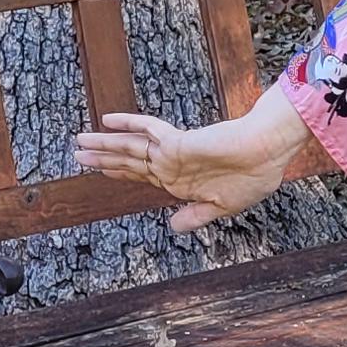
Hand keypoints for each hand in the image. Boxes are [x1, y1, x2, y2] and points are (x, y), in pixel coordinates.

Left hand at [73, 98, 325, 232]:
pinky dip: (128, 124)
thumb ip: (195, 216)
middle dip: (102, 158)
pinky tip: (107, 119)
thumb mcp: (221, 207)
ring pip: (130, 147)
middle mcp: (171, 166)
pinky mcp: (178, 142)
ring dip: (104, 145)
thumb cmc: (253, 178)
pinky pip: (148, 129)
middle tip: (77, 153)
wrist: (268, 155)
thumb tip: (172, 227)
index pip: (141, 175)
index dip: (119, 172)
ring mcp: (172, 153)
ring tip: (79, 141)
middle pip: (129, 161)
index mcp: (179, 181)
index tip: (101, 169)